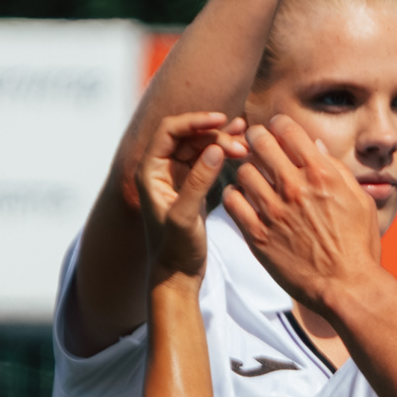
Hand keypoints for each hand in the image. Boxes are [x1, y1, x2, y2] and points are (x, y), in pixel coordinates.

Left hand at [142, 110, 241, 280]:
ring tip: (247, 141)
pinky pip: (206, 159)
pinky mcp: (190, 185)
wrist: (177, 275)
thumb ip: (199, 181)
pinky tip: (241, 147)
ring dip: (222, 141)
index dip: (195, 121)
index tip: (221, 120)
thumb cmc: (175, 250)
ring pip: (199, 146)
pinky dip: (223, 153)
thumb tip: (216, 148)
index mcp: (150, 171)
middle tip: (242, 144)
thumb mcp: (185, 216)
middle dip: (215, 134)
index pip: (169, 131)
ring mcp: (175, 176)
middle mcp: (160, 169)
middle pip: (188, 135)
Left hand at [223, 118, 389, 321]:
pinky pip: (232, 201)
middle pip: (260, 143)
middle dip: (258, 140)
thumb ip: (336, 170)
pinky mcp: (258, 235)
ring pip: (243, 171)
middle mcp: (294, 188)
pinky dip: (235, 196)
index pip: (287, 129)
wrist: (347, 287)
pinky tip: (244, 200)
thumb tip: (315, 146)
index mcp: (321, 174)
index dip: (280, 126)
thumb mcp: (359, 201)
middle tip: (259, 148)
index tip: (279, 133)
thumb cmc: (358, 246)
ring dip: (247, 171)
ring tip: (254, 180)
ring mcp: (273, 211)